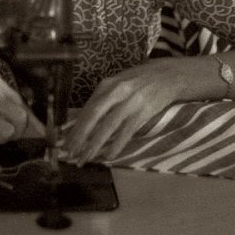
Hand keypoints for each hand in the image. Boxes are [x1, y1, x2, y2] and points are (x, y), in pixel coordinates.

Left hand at [62, 59, 183, 164]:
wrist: (168, 75)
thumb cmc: (139, 81)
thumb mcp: (118, 84)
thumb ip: (103, 99)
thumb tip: (83, 121)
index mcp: (107, 84)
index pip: (87, 108)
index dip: (75, 126)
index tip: (66, 142)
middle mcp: (117, 91)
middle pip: (94, 116)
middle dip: (80, 136)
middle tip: (70, 153)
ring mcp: (130, 101)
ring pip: (108, 126)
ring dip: (95, 144)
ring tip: (85, 158)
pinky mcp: (144, 111)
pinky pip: (127, 131)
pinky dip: (117, 144)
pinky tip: (109, 156)